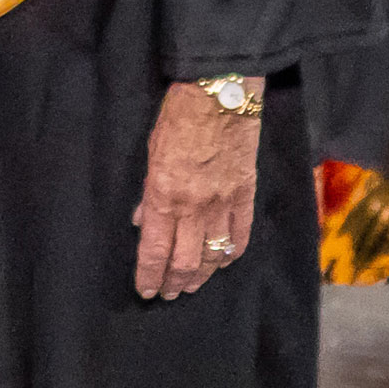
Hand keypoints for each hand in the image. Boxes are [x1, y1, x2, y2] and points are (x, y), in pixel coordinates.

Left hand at [132, 82, 259, 299]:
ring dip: (201, 276)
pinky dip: (231, 254)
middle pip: (184, 261)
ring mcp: (223, 203)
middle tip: (168, 294)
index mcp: (165, 196)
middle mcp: (194, 207)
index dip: (149, 276)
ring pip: (213, 255)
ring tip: (192, 286)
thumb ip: (149, 193)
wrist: (220, 93)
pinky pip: (241, 235)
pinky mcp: (246, 194)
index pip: (155, 251)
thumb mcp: (151, 153)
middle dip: (174, 283)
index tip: (145, 290)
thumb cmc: (178, 116)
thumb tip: (143, 221)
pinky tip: (223, 262)